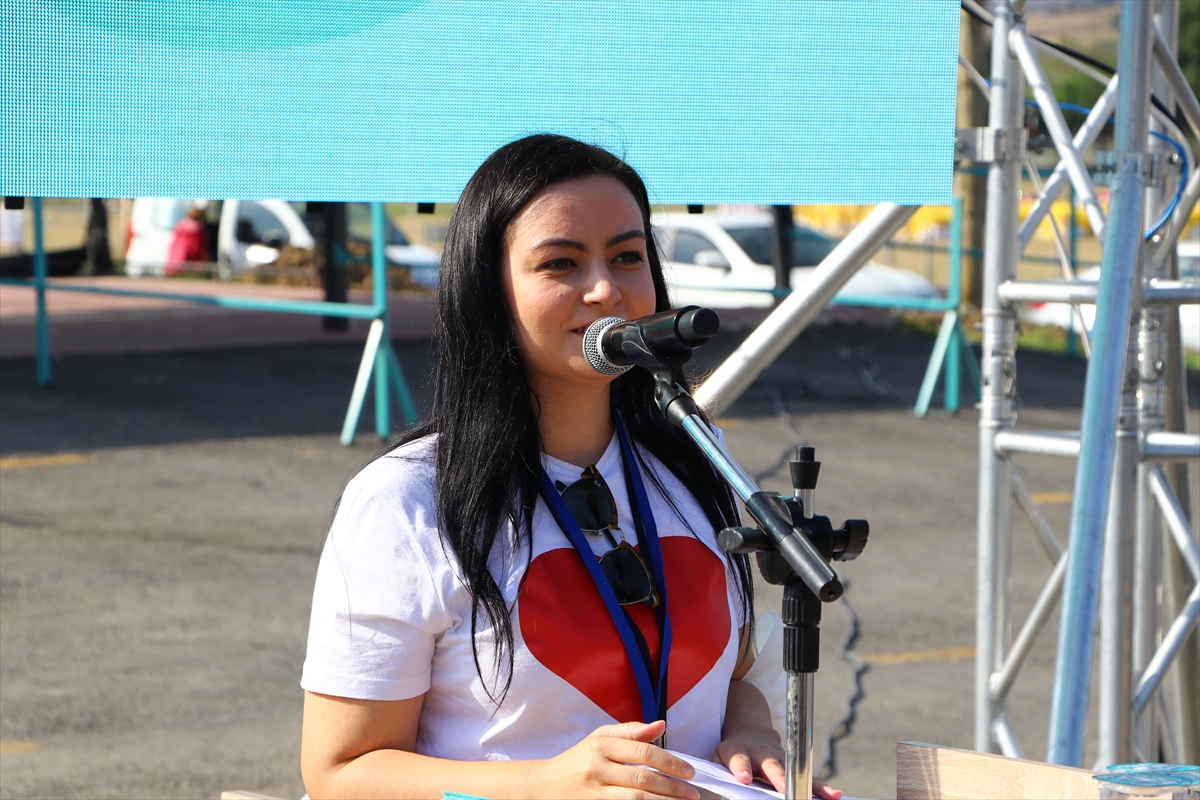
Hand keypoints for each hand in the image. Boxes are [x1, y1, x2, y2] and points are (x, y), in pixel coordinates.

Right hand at [532, 720, 699, 798]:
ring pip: (635, 799)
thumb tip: (661, 725)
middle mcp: (597, 768)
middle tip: (693, 794)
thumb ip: (631, 731)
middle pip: (642, 778)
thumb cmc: (577, 761)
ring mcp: (593, 792)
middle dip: (672, 787)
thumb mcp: (599, 738)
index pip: (643, 752)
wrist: (542, 786)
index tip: (690, 772)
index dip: (670, 762)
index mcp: (602, 745)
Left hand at [715, 726, 841, 798]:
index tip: (744, 779)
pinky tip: (835, 796)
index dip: (742, 769)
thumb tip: (704, 797)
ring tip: (827, 795)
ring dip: (810, 784)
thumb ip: (716, 776)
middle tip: (783, 788)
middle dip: (778, 778)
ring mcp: (781, 758)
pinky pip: (808, 777)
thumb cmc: (731, 752)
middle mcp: (762, 754)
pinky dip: (821, 787)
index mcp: (739, 753)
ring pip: (797, 771)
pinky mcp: (793, 764)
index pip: (739, 761)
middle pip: (772, 766)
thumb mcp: (717, 759)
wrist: (749, 729)